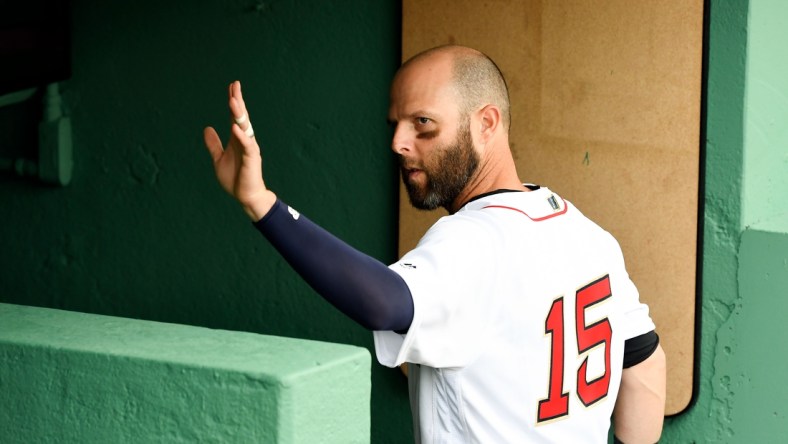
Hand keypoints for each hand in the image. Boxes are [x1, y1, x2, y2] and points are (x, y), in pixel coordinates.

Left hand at [204, 81, 275, 219]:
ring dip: (238, 114)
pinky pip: (246, 145)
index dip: (233, 101)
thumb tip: (207, 128)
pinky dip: (240, 136)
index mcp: (236, 139)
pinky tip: (234, 127)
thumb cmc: (235, 178)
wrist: (246, 196)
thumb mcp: (218, 159)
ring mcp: (249, 148)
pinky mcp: (252, 159)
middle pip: (241, 117)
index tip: (232, 86)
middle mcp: (244, 140)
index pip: (234, 117)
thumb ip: (213, 144)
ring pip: (244, 127)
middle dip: (238, 101)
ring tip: (232, 101)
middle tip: (235, 86)